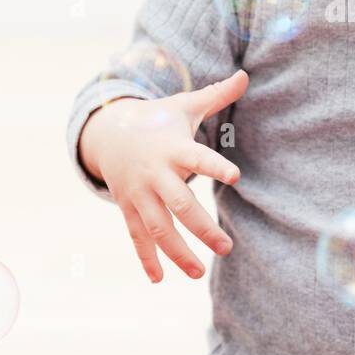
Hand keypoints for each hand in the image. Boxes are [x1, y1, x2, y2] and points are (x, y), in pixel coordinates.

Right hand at [79, 69, 248, 282]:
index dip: (215, 165)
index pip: (197, 157)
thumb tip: (246, 74)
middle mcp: (155, 174)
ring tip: (199, 272)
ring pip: (158, 228)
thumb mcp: (184, 105)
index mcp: (173, 148)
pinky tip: (159, 280)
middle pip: (179, 204)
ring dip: (177, 252)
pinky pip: (136, 237)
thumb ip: (217, 95)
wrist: (109, 133)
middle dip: (202, 228)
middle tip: (227, 247)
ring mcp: (139, 194)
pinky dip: (146, 259)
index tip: (235, 176)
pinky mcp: (129, 208)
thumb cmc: (158, 120)